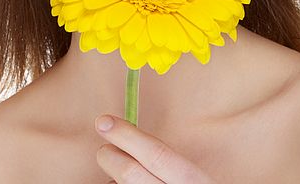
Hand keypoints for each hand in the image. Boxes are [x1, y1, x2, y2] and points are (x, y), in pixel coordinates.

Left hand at [95, 114, 216, 183]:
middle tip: (105, 151)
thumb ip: (170, 166)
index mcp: (196, 183)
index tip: (103, 122)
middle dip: (109, 156)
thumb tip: (127, 143)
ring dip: (112, 180)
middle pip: (130, 173)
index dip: (127, 136)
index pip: (157, 155)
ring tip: (120, 177)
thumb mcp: (195, 180)